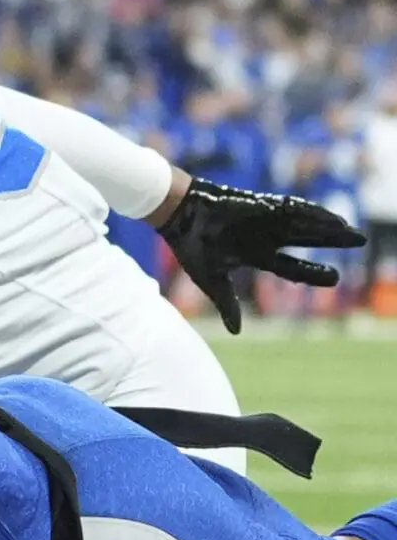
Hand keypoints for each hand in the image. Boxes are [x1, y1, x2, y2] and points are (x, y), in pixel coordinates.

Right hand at [158, 177, 365, 333]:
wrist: (179, 216)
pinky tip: (335, 220)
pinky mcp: (263, 206)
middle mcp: (265, 237)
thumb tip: (236, 332)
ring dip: (330, 229)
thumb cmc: (191, 245)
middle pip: (306, 240)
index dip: (313, 272)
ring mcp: (266, 220)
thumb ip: (227, 304)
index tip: (336, 277)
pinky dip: (316, 215)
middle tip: (360, 242)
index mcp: (254, 255)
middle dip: (331, 242)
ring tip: (354, 233)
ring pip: (306, 225)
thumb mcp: (211, 281)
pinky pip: (295, 210)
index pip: (291, 266)